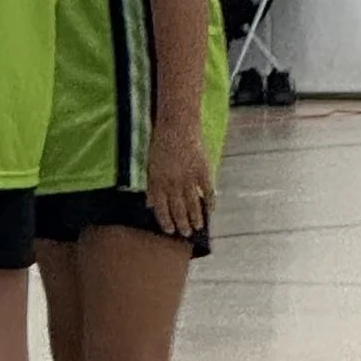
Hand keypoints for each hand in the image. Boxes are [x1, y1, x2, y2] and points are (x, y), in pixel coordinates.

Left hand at [146, 124, 210, 240]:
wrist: (177, 126)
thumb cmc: (160, 143)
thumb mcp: (150, 165)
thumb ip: (151, 186)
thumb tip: (149, 204)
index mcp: (158, 182)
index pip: (161, 208)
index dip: (166, 221)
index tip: (170, 231)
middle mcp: (173, 184)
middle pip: (178, 209)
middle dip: (182, 224)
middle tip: (185, 234)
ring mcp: (189, 179)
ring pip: (193, 204)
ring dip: (196, 217)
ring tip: (198, 227)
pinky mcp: (203, 171)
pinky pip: (208, 191)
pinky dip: (210, 202)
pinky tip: (211, 210)